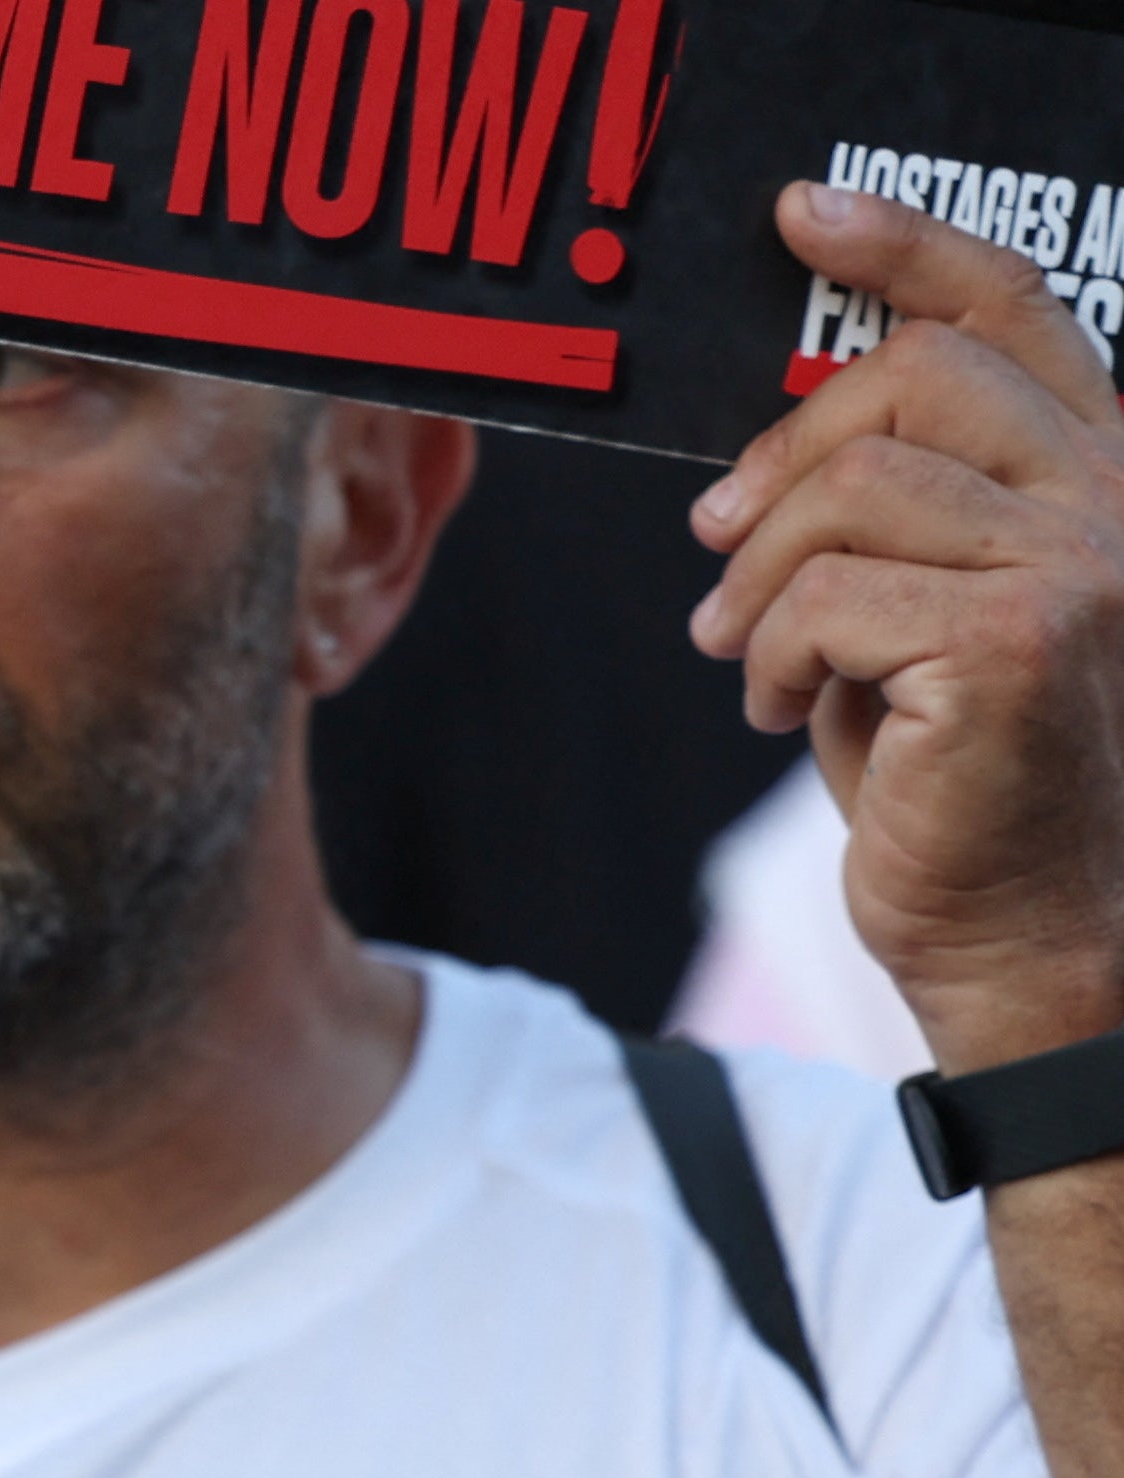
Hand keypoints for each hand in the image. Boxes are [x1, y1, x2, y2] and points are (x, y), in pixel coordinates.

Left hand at [692, 182, 1123, 1072]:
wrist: (1029, 935)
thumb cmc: (966, 784)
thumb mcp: (927, 616)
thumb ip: (893, 517)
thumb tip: (767, 458)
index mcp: (1106, 475)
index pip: (1014, 308)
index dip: (903, 246)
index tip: (801, 217)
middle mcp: (1120, 500)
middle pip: (913, 378)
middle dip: (783, 454)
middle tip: (720, 544)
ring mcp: (1085, 563)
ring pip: (853, 490)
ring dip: (760, 578)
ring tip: (747, 656)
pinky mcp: (1019, 636)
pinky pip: (826, 596)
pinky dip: (770, 655)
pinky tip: (780, 712)